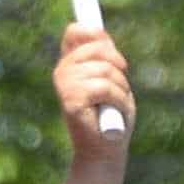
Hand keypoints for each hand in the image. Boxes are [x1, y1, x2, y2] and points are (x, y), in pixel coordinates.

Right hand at [54, 27, 132, 160]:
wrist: (104, 151)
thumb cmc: (112, 116)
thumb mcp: (113, 79)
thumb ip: (105, 56)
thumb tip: (99, 32)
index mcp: (70, 64)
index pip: (76, 31)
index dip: (96, 35)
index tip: (112, 52)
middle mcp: (62, 71)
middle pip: (97, 48)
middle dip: (119, 66)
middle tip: (120, 88)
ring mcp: (64, 85)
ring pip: (105, 69)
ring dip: (121, 88)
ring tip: (116, 105)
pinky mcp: (70, 100)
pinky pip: (104, 87)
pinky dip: (119, 100)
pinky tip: (114, 112)